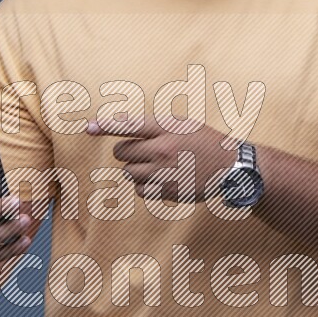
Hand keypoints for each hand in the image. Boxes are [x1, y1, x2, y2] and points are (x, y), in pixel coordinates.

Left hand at [87, 116, 232, 202]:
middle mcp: (163, 150)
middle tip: (144, 151)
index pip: (130, 125)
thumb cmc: (202, 141)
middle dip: (126, 151)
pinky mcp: (167, 191)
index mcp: (167, 128)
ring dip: (135, 170)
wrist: (229, 167)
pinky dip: (144, 186)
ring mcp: (165, 172)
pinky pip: (139, 190)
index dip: (106, 125)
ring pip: (128, 173)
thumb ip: (151, 125)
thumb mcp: (180, 124)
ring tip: (157, 166)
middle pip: (122, 152)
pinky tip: (162, 179)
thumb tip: (118, 126)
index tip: (88, 127)